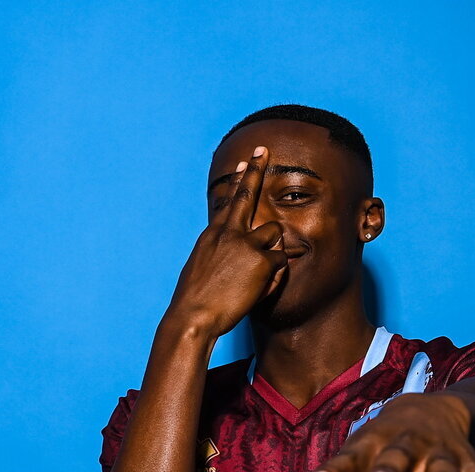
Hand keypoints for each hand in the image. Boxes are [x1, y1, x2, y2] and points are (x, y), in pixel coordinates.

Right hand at [166, 146, 287, 336]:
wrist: (193, 317)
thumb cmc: (194, 302)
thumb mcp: (201, 270)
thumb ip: (217, 255)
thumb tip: (227, 254)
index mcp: (212, 235)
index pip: (229, 200)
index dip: (240, 179)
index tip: (245, 160)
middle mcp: (228, 233)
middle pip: (249, 195)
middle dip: (256, 171)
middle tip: (263, 150)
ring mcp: (246, 244)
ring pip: (275, 231)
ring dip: (274, 249)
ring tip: (260, 273)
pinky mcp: (261, 261)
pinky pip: (280, 262)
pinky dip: (275, 277)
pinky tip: (260, 290)